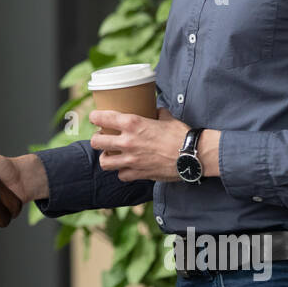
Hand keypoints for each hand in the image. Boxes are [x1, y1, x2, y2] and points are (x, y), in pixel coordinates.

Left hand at [89, 107, 216, 180]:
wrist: (192, 156)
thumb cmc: (181, 135)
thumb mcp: (167, 118)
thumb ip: (158, 114)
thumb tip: (157, 110)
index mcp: (132, 123)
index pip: (101, 118)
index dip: (95, 117)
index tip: (95, 118)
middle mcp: (127, 141)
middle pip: (95, 142)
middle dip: (97, 139)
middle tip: (102, 138)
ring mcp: (131, 159)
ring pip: (104, 162)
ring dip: (106, 158)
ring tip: (111, 155)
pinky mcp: (138, 173)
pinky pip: (121, 175)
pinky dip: (123, 172)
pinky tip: (128, 168)